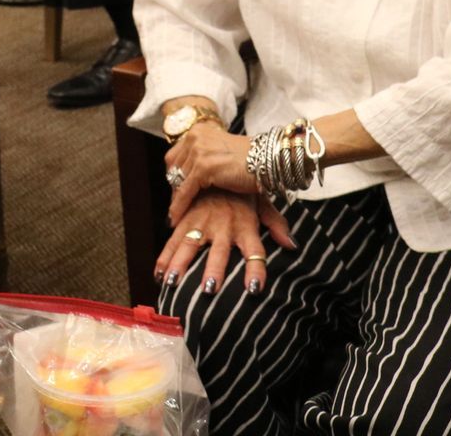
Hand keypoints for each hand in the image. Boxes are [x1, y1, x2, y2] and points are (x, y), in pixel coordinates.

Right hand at [156, 188, 294, 293]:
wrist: (218, 160)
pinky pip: (174, 239)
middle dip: (214, 270)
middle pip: (220, 252)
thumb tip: (292, 244)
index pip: (255, 251)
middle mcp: (223, 225)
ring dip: (180, 264)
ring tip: (171, 282)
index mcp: (245, 224)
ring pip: (190, 245)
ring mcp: (202, 221)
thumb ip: (276, 224)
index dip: (256, 269)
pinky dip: (165, 256)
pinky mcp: (186, 219)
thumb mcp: (263, 203)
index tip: (254, 288)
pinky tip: (158, 273)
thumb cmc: (242, 187)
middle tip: (209, 290)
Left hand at [164, 122, 258, 216]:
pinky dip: (180, 206)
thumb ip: (203, 160)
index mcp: (198, 131)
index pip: (175, 156)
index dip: (175, 175)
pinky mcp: (204, 167)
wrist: (271, 159)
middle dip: (175, 188)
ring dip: (176, 199)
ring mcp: (199, 151)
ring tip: (175, 215)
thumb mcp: (221, 155)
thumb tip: (186, 177)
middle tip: (176, 205)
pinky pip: (185, 190)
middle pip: (175, 168)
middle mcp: (195, 137)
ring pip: (178, 180)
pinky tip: (176, 218)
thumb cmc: (251, 161)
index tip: (176, 191)